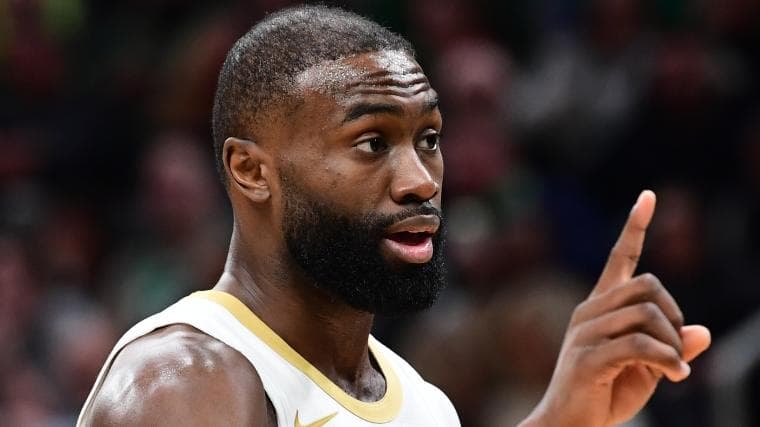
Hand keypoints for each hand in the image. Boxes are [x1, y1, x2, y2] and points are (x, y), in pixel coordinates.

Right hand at [521, 190, 710, 426]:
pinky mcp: (588, 356)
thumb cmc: (605, 394)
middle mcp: (590, 312)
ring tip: (675, 371)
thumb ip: (671, 348)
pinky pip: (640, 345)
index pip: (619, 258)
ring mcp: (586, 332)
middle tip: (677, 350)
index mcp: (601, 308)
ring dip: (673, 345)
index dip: (635, 227)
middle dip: (674, 315)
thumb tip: (703, 332)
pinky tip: (675, 377)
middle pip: (647, 285)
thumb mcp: (648, 369)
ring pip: (648, 314)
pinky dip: (667, 360)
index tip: (648, 196)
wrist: (568, 425)